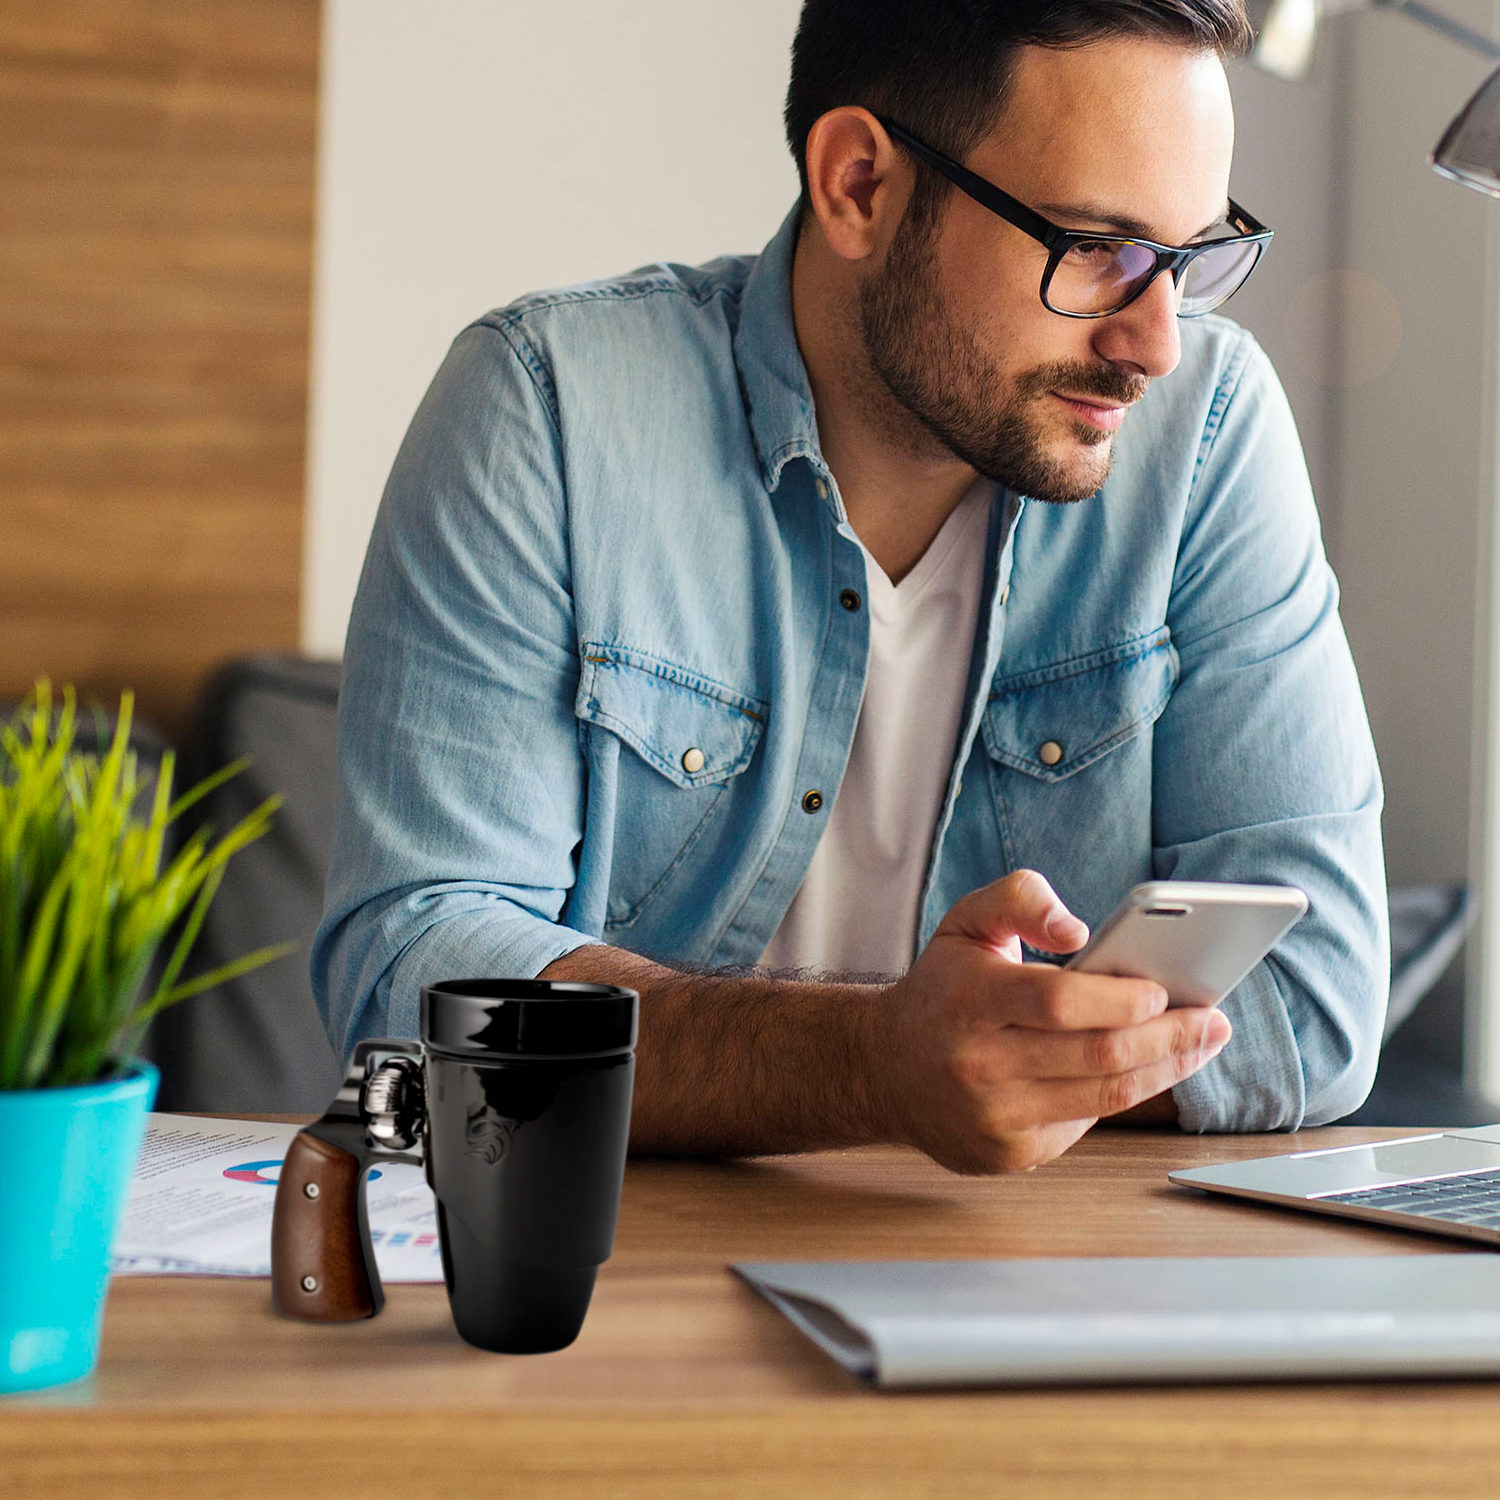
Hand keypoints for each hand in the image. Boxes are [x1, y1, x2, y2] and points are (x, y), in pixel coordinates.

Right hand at [876, 870, 1231, 1174]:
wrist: (883, 1070)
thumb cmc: (941, 989)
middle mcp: (977, 1063)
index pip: (1060, 1001)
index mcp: (968, 999)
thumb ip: (1020, 899)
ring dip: (1166, 1069)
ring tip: (1201, 1043)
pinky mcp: (1009, 1154)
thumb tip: (1079, 931)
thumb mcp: (966, 923)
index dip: (1122, 998)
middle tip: (1212, 1019)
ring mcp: (993, 1117)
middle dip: (1170, 1037)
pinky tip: (1146, 1069)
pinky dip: (1122, 1094)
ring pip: (1104, 1097)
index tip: (1167, 989)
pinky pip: (1085, 1124)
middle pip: (1098, 1054)